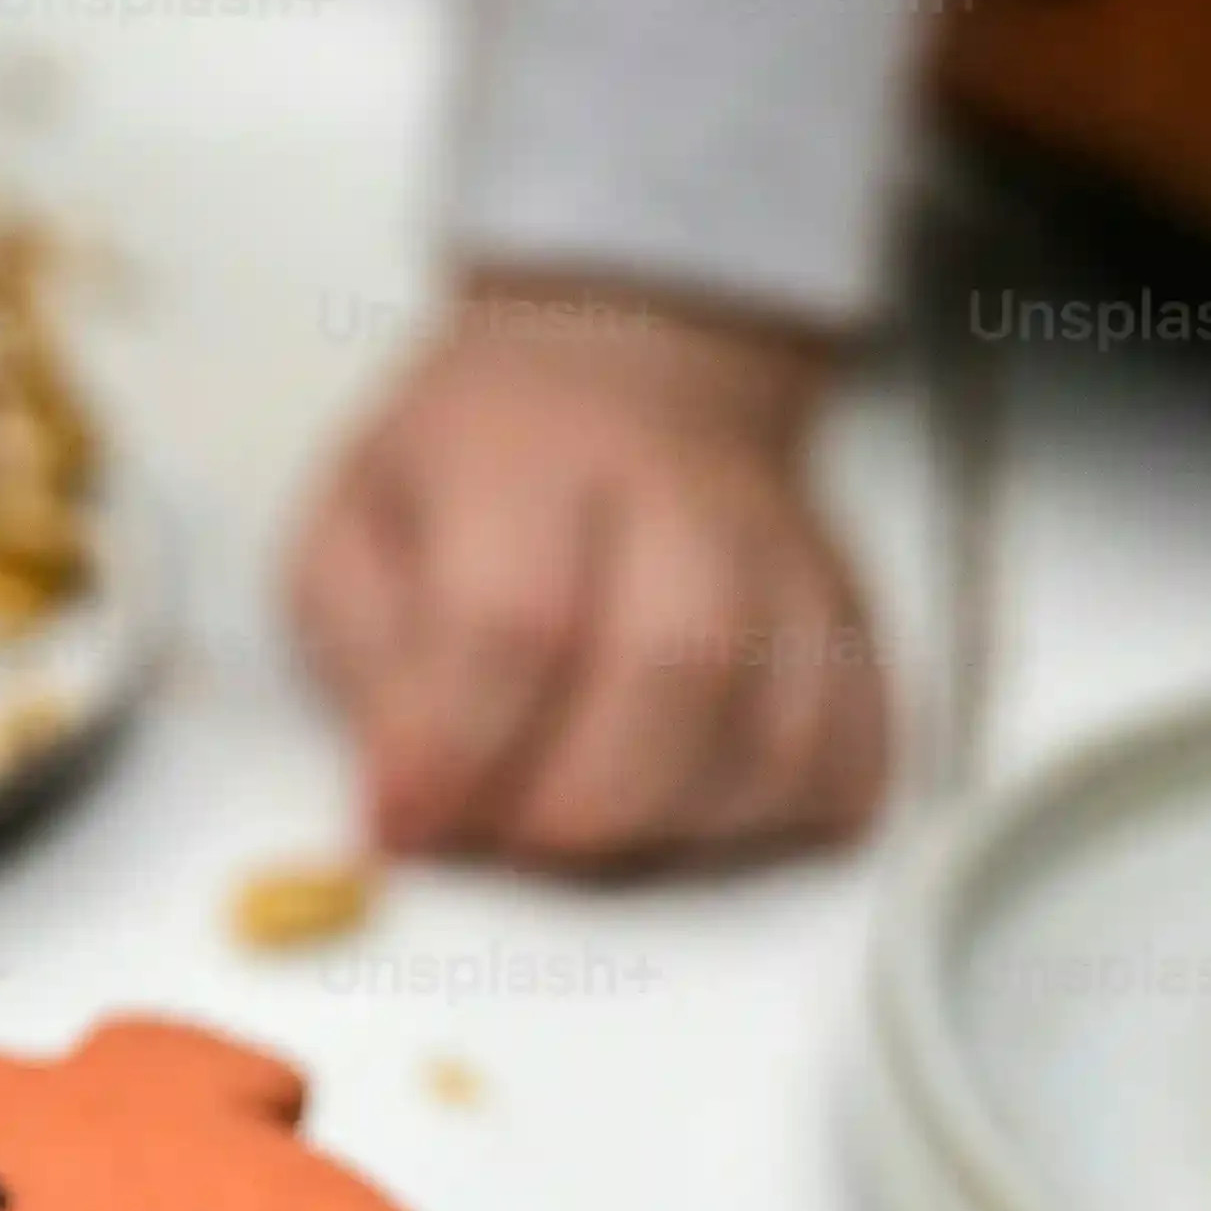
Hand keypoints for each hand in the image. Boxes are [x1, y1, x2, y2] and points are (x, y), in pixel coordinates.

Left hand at [281, 275, 890, 872]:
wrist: (625, 368)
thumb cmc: (473, 473)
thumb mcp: (354, 526)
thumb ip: (364, 657)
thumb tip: (401, 799)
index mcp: (530, 455)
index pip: (516, 618)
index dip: (460, 750)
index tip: (409, 826)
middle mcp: (684, 494)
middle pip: (675, 669)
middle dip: (576, 806)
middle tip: (503, 842)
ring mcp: (788, 557)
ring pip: (778, 728)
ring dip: (671, 825)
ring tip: (588, 829)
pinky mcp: (853, 621)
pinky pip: (855, 752)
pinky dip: (775, 820)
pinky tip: (690, 810)